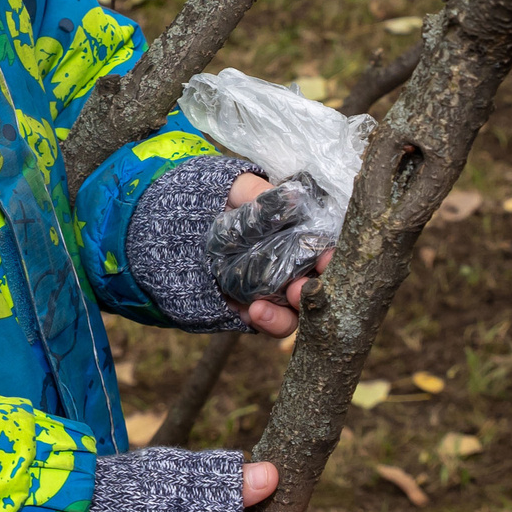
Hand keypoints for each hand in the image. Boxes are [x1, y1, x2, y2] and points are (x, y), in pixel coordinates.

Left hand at [223, 173, 331, 337]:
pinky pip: (265, 323)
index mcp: (299, 237)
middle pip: (316, 290)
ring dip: (285, 316)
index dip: (332, 258)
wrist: (179, 223)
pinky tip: (249, 312)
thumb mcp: (236, 189)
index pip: (325, 252)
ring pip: (293, 315)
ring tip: (261, 309)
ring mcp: (273, 291)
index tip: (327, 258)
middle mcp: (293, 268)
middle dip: (312, 294)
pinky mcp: (252, 309)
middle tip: (298, 290)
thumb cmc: (218, 200)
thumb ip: (259, 193)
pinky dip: (262, 322)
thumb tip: (292, 199)